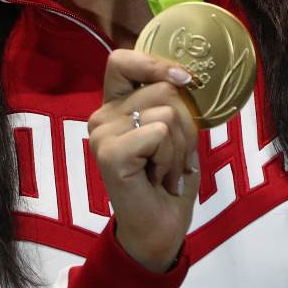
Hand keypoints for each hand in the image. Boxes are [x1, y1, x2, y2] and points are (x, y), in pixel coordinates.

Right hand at [87, 49, 200, 272]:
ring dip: (180, 147)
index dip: (154, 62)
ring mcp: (102, 134)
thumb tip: (185, 77)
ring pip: (167, 112)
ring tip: (166, 171)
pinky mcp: (109, 152)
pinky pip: (160, 133)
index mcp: (115, 106)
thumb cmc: (168, 181)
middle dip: (185, 125)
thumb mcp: (176, 133)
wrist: (160, 228)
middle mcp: (102, 116)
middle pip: (162, 88)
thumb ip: (172, 103)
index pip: (122, 60)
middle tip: (174, 158)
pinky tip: (158, 178)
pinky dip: (171, 158)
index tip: (185, 80)